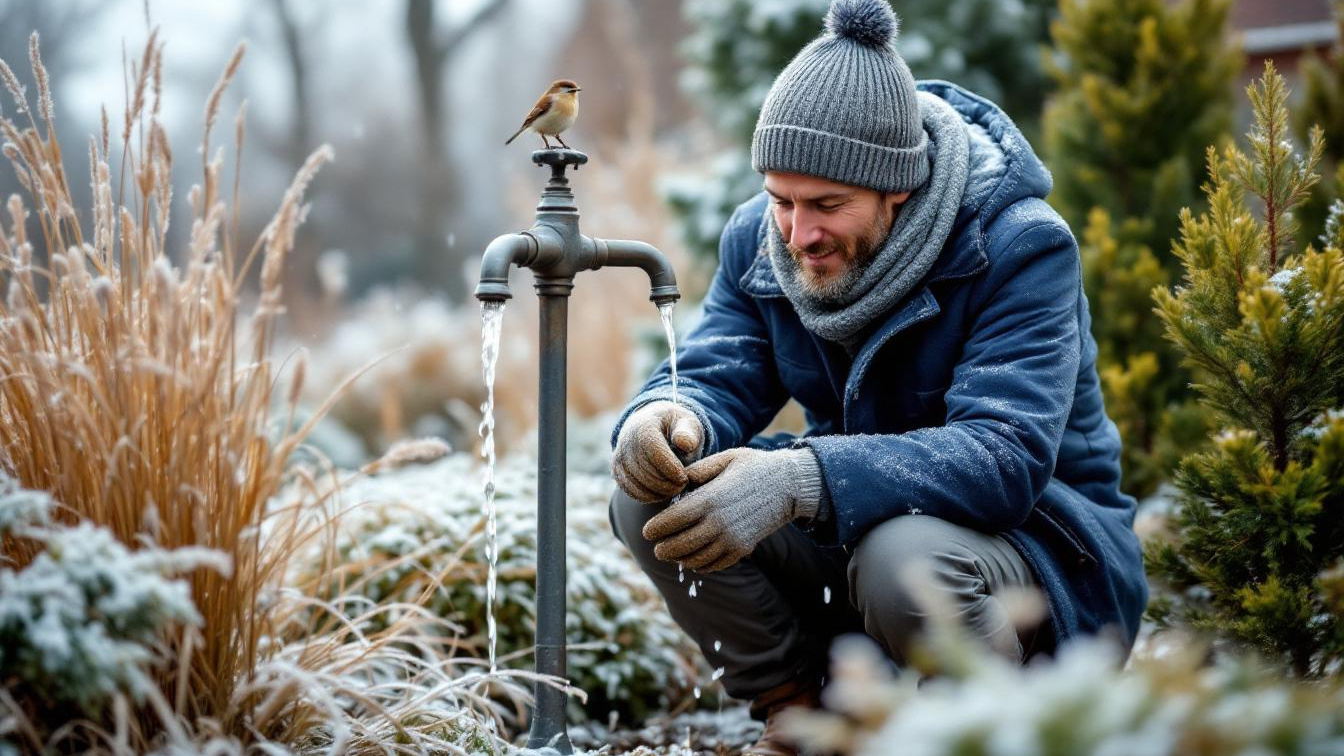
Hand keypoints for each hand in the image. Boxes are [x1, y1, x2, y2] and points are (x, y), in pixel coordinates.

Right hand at [612, 401, 704, 502]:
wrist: (654, 427)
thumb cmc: (675, 428)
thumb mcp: (687, 423)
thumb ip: (689, 433)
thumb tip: (685, 443)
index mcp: (644, 426)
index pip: (654, 452)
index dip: (670, 468)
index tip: (685, 477)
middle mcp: (626, 441)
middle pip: (644, 470)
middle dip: (666, 483)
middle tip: (682, 486)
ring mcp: (619, 457)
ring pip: (637, 483)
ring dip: (658, 492)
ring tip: (675, 488)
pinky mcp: (616, 471)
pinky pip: (630, 490)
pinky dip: (648, 496)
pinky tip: (663, 492)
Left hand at [642, 447, 821, 572]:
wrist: (789, 485)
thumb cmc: (754, 466)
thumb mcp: (725, 458)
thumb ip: (698, 470)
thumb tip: (678, 481)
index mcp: (709, 500)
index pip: (672, 521)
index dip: (656, 529)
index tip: (647, 532)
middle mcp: (718, 523)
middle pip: (680, 546)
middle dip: (663, 549)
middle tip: (656, 548)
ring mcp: (731, 539)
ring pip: (695, 559)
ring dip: (681, 559)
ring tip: (673, 554)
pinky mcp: (742, 549)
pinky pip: (714, 565)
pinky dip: (701, 565)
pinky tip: (695, 559)